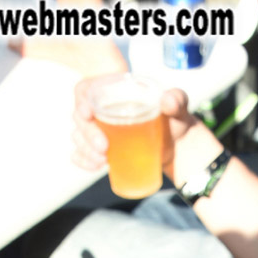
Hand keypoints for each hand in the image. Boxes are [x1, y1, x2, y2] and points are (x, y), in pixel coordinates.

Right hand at [71, 83, 196, 177]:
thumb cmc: (173, 116)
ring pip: (79, 138)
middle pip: (80, 119)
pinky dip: (84, 161)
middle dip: (87, 134)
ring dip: (85, 151)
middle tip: (104, 148)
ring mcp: (98, 130)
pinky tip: (95, 166)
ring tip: (102, 161)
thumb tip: (167, 102)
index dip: (81, 101)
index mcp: (111, 91)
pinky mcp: (101, 148)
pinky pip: (83, 153)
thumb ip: (177, 99)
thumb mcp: (178, 104)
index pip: (85, 91)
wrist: (175, 141)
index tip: (88, 113)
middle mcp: (100, 108)